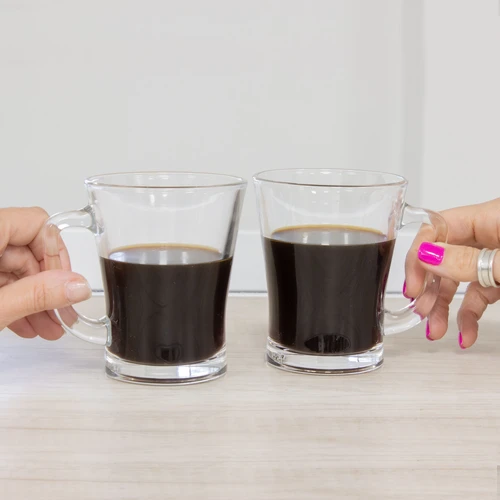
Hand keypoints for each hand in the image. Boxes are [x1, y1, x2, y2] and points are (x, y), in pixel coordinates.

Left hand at [0, 207, 90, 339]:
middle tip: (61, 314)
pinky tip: (25, 323)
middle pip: (28, 249)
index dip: (56, 254)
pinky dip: (14, 299)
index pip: (36, 223)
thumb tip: (76, 286)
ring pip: (14, 268)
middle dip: (47, 286)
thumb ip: (36, 295)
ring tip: (46, 326)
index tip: (65, 283)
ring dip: (34, 298)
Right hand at [405, 198, 499, 348]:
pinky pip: (478, 294)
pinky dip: (469, 315)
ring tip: (436, 329)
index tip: (413, 287)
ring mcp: (494, 257)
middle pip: (442, 257)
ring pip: (457, 279)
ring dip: (444, 307)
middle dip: (429, 288)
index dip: (418, 257)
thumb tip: (427, 256)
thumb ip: (469, 260)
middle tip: (421, 310)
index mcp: (490, 218)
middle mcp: (489, 235)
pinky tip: (464, 334)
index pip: (437, 228)